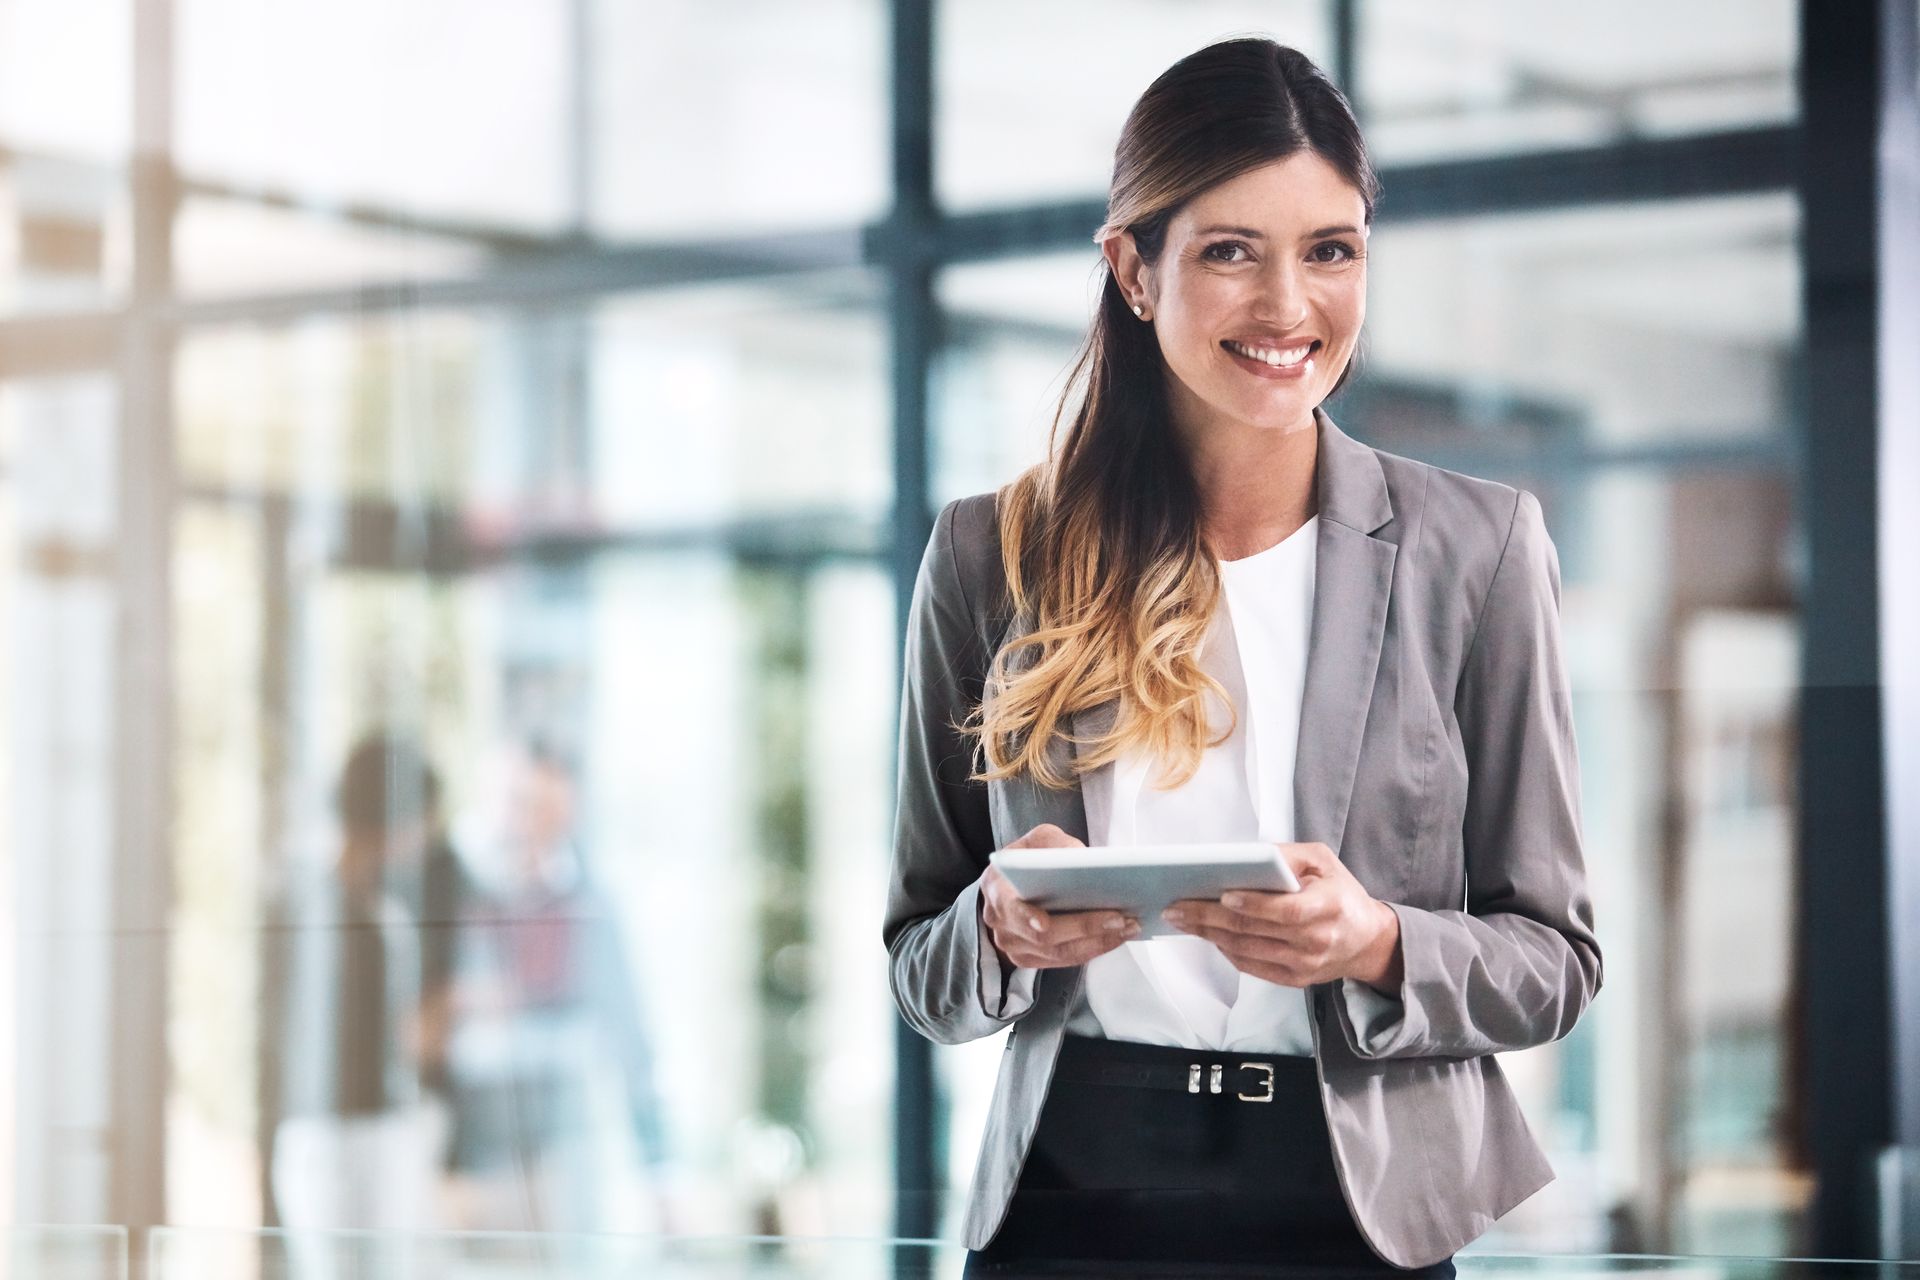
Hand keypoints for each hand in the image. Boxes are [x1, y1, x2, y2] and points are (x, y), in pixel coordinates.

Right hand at [979, 823, 1140, 968]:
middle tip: (1120, 918)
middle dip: (1084, 928)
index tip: (1045, 923)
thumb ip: (1055, 845)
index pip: (1010, 908)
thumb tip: (1083, 861)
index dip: (1027, 918)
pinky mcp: (1031, 959)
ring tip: (1129, 927)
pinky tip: (1116, 936)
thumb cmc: (1031, 858)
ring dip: (1098, 942)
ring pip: (1059, 954)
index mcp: (996, 887)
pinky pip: (1065, 961)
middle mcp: (999, 922)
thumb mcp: (1040, 839)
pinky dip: (1094, 949)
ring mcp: (1013, 946)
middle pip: (1043, 938)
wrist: (1016, 883)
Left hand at [1162, 842, 1402, 990]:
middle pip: (1254, 931)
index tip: (1221, 895)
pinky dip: (1224, 950)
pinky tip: (1207, 934)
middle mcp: (1316, 941)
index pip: (1285, 911)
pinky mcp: (1294, 980)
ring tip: (1182, 919)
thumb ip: (1288, 854)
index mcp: (1328, 907)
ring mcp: (1304, 965)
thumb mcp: (1324, 861)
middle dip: (1209, 918)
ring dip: (1209, 935)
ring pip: (1246, 951)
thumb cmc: (1340, 893)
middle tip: (1177, 907)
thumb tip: (1247, 856)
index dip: (1252, 904)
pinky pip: (1251, 966)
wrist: (1366, 941)